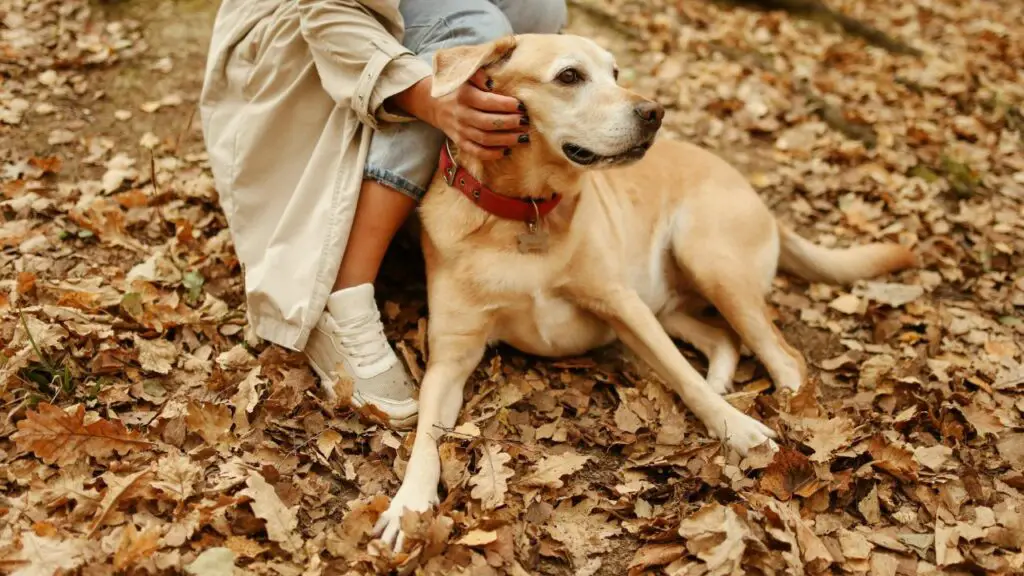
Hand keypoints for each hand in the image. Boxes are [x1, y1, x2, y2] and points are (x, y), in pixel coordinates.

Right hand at [391, 71, 529, 160]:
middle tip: (526, 121)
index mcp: (463, 95)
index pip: (486, 102)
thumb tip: (492, 82)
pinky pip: (476, 151)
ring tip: (523, 136)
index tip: (521, 105)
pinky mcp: (459, 142)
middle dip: (509, 123)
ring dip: (506, 140)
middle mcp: (461, 114)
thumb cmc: (458, 87)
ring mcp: (460, 130)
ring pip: (484, 139)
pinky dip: (491, 153)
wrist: (434, 103)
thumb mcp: (465, 74)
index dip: (505, 105)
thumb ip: (478, 74)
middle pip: (488, 122)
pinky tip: (506, 150)